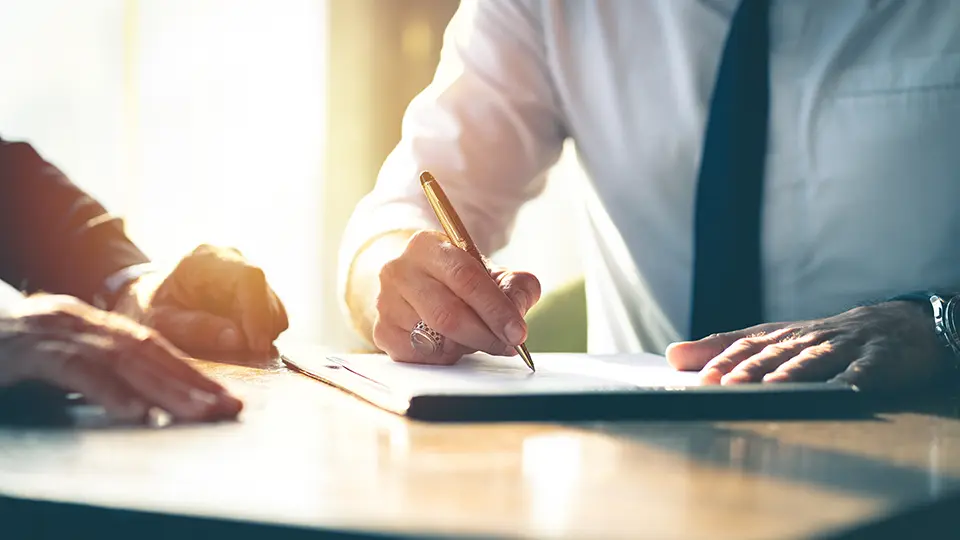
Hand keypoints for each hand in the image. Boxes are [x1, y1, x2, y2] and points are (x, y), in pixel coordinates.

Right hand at [0, 295, 241, 422]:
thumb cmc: (14, 349)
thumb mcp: (62, 353)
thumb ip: (102, 368)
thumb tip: (147, 395)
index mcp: (96, 323)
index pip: (156, 348)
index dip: (194, 373)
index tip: (226, 398)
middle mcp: (84, 322)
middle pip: (150, 353)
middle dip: (193, 383)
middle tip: (227, 408)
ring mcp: (59, 332)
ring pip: (124, 361)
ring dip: (166, 390)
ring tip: (198, 413)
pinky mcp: (32, 352)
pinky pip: (78, 372)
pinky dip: (112, 392)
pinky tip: (139, 413)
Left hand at [117, 245, 287, 353]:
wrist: (143, 299)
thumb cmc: (146, 309)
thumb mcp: (157, 322)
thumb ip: (193, 329)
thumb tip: (238, 339)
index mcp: (206, 260)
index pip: (250, 278)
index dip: (259, 312)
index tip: (257, 347)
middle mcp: (233, 260)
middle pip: (266, 295)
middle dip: (259, 330)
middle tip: (244, 357)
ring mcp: (246, 274)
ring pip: (274, 308)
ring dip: (261, 334)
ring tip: (232, 349)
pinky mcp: (254, 292)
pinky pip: (273, 316)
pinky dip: (261, 334)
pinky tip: (235, 341)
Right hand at [372, 230, 539, 363]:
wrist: (417, 282)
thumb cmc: (458, 278)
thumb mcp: (491, 272)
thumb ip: (515, 286)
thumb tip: (518, 311)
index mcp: (427, 245)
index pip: (465, 278)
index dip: (495, 309)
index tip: (517, 332)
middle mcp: (399, 270)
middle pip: (448, 314)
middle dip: (485, 335)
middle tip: (507, 345)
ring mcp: (385, 302)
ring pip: (435, 338)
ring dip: (466, 345)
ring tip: (478, 337)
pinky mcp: (382, 331)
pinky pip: (421, 356)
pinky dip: (445, 356)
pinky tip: (451, 343)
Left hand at [665, 302, 948, 391]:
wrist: (896, 325)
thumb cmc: (822, 339)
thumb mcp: (773, 341)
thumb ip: (723, 348)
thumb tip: (671, 355)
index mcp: (780, 337)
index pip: (745, 347)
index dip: (723, 362)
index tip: (699, 379)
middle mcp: (807, 339)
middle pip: (774, 355)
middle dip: (748, 371)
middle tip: (725, 387)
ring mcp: (844, 348)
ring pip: (814, 360)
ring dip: (792, 374)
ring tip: (772, 388)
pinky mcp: (879, 360)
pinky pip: (866, 371)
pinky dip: (855, 380)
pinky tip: (845, 391)